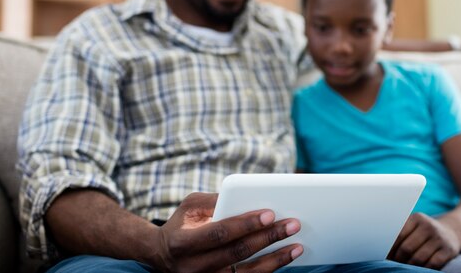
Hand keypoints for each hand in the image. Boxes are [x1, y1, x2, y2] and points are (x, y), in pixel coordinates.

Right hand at [154, 192, 302, 272]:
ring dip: (275, 260)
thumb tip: (247, 195)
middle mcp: (193, 267)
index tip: (270, 214)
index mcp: (184, 242)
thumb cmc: (182, 224)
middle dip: (268, 238)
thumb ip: (215, 200)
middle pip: (237, 253)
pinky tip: (284, 260)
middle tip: (293, 225)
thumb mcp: (191, 206)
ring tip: (297, 247)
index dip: (246, 224)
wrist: (162, 255)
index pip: (220, 233)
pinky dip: (268, 271)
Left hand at [387, 212, 460, 269]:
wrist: (452, 231)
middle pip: (406, 248)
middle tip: (395, 263)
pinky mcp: (448, 250)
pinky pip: (432, 264)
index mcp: (416, 218)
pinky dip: (424, 269)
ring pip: (418, 258)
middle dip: (398, 259)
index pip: (398, 235)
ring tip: (405, 266)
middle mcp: (428, 226)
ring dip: (410, 266)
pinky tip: (420, 268)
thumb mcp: (414, 225)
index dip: (390, 248)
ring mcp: (439, 238)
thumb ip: (401, 232)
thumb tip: (383, 248)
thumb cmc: (425, 231)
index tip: (385, 255)